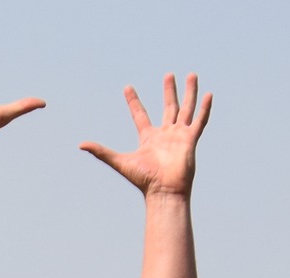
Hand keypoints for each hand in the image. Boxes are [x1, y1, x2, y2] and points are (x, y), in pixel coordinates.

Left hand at [81, 73, 211, 196]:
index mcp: (148, 138)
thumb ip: (101, 152)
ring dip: (189, 92)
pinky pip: (200, 121)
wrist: (164, 191)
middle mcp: (165, 134)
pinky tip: (209, 94)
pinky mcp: (191, 139)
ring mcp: (179, 136)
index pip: (139, 115)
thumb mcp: (119, 161)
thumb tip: (80, 144)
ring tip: (191, 75)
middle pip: (168, 107)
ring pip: (186, 109)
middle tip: (168, 75)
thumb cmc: (144, 180)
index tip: (127, 88)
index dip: (133, 101)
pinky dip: (205, 108)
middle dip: (168, 91)